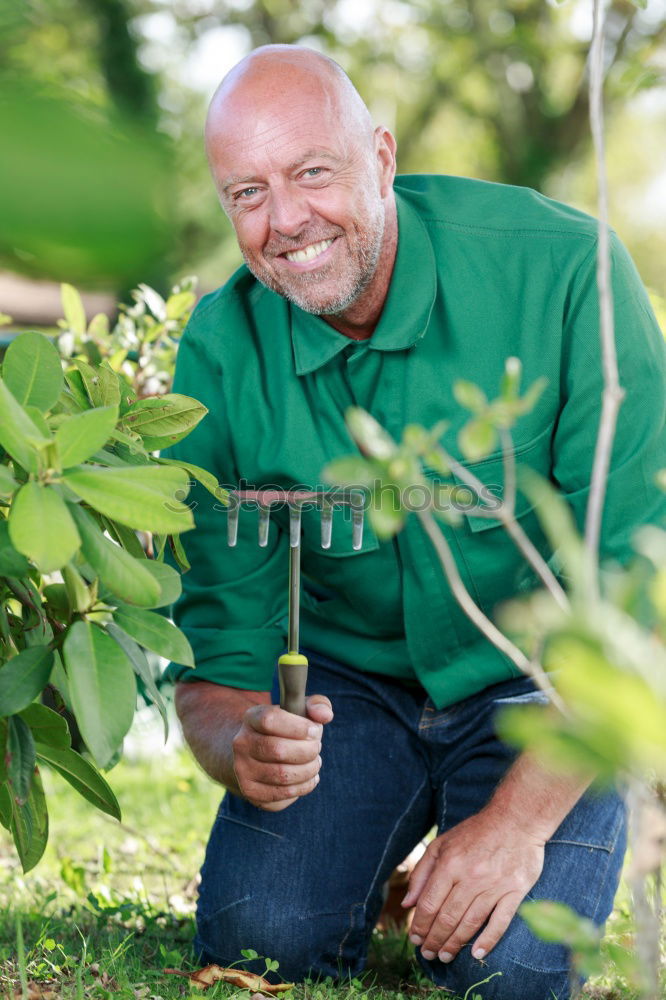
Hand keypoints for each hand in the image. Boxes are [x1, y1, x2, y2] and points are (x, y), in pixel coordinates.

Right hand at [231, 695, 332, 810]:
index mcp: (252, 718)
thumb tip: (324, 715)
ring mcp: (243, 769)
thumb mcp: (299, 710)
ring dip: (309, 769)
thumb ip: (317, 705)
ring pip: (283, 775)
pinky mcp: (251, 791)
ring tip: (315, 762)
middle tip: (316, 747)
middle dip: (308, 750)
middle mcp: (242, 743)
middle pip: (278, 750)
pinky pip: (283, 793)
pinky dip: (304, 786)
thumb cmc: (286, 728)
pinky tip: (310, 777)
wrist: (257, 753)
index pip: (270, 720)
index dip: (298, 727)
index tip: (315, 730)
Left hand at [402, 809, 545, 962]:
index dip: (420, 925)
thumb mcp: (442, 844)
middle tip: (428, 954)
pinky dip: (488, 940)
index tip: (416, 939)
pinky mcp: (515, 891)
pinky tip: (477, 953)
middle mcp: (470, 876)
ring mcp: (494, 885)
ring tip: (445, 957)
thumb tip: (408, 903)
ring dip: (455, 944)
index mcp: (450, 863)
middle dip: (434, 940)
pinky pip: (500, 922)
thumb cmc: (475, 832)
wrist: (516, 819)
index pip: (430, 904)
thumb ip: (422, 872)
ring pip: (470, 923)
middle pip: (447, 917)